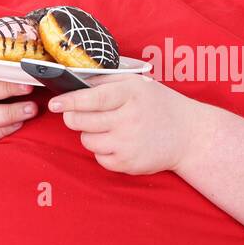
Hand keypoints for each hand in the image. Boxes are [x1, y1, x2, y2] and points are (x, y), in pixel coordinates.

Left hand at [48, 74, 211, 174]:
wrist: (189, 135)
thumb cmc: (159, 105)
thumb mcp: (138, 83)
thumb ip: (106, 80)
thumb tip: (73, 83)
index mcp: (131, 94)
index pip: (92, 98)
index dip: (70, 101)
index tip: (55, 103)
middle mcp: (130, 119)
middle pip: (81, 121)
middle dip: (73, 117)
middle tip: (75, 114)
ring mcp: (129, 144)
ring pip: (87, 140)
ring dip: (89, 134)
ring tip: (106, 127)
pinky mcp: (128, 164)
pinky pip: (99, 158)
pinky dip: (102, 150)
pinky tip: (117, 142)